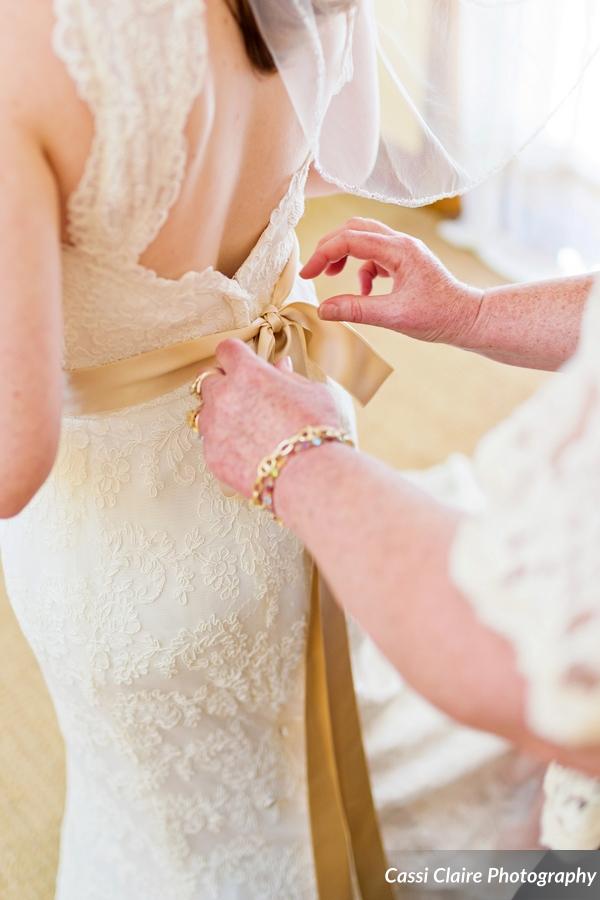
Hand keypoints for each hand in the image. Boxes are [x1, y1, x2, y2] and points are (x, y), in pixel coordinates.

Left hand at [198, 340, 341, 497]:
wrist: (309, 475)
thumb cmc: (315, 432)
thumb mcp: (312, 392)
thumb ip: (289, 377)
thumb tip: (280, 367)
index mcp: (248, 373)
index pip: (227, 350)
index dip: (236, 356)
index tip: (241, 362)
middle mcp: (224, 396)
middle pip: (209, 380)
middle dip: (224, 384)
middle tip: (244, 396)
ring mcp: (214, 427)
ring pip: (205, 412)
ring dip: (220, 414)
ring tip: (246, 427)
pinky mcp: (212, 455)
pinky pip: (210, 442)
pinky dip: (223, 443)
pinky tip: (246, 449)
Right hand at [300, 217, 483, 346]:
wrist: (468, 319)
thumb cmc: (439, 316)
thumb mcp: (394, 317)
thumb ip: (357, 310)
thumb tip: (323, 310)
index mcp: (399, 250)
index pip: (351, 239)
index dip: (324, 254)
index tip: (307, 275)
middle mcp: (401, 243)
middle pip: (354, 229)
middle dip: (330, 247)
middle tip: (314, 271)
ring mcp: (404, 250)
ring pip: (364, 238)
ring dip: (344, 254)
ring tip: (334, 276)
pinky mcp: (405, 261)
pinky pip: (374, 254)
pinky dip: (361, 268)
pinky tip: (364, 292)